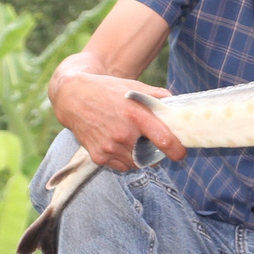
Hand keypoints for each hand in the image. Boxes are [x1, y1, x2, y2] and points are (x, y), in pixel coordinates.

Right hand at [51, 69, 186, 171]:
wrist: (73, 97)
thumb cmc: (107, 90)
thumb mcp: (133, 87)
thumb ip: (157, 96)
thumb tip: (175, 104)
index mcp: (136, 115)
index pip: (164, 141)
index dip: (176, 150)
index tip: (180, 153)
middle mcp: (123, 134)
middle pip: (152, 157)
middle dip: (157, 154)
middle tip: (155, 145)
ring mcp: (110, 147)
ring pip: (137, 164)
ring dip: (141, 158)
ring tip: (136, 143)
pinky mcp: (99, 156)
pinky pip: (121, 166)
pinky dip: (126, 160)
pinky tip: (121, 145)